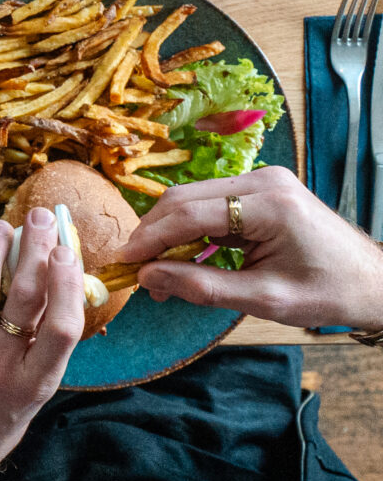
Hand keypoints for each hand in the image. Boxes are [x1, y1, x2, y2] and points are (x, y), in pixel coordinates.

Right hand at [122, 166, 382, 329]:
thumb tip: (148, 278)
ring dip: (169, 233)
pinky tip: (183, 257)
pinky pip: (211, 205)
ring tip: (158, 271)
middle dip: (154, 234)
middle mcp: (263, 180)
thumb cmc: (329, 293)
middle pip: (184, 198)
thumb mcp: (265, 299)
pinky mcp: (262, 191)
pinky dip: (191, 230)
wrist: (374, 283)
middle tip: (137, 271)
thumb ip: (202, 287)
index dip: (150, 238)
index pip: (189, 212)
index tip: (123, 263)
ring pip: (193, 199)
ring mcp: (263, 182)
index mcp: (269, 203)